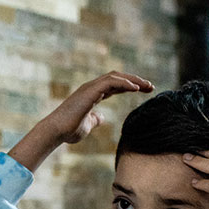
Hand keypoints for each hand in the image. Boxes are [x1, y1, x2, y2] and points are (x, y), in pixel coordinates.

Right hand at [9, 71, 152, 172]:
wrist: (56, 131)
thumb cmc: (68, 130)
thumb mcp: (87, 125)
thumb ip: (95, 119)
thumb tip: (102, 117)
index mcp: (92, 94)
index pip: (116, 85)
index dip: (131, 86)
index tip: (145, 91)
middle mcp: (92, 88)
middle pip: (118, 77)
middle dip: (136, 80)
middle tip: (151, 87)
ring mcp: (90, 88)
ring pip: (116, 76)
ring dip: (134, 80)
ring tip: (148, 86)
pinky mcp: (90, 91)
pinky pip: (111, 82)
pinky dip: (125, 83)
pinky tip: (136, 89)